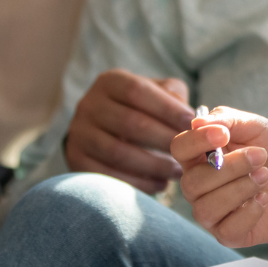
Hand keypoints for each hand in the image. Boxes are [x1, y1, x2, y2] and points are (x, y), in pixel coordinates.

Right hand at [65, 69, 193, 192]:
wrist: (101, 131)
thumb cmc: (141, 109)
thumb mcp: (156, 92)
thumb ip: (173, 96)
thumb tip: (191, 117)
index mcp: (110, 82)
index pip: (137, 91)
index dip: (167, 108)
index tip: (191, 125)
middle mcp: (88, 105)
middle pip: (129, 123)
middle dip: (164, 139)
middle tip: (189, 153)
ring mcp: (78, 134)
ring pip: (119, 153)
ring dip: (154, 165)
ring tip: (178, 172)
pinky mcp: (76, 161)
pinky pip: (109, 176)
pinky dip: (138, 183)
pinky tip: (160, 184)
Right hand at [172, 107, 267, 248]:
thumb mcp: (257, 127)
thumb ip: (227, 120)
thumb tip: (197, 122)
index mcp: (202, 156)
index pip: (180, 149)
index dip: (196, 141)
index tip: (224, 135)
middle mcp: (200, 186)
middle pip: (192, 182)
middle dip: (230, 168)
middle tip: (261, 156)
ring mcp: (213, 212)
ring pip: (205, 208)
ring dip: (240, 189)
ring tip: (265, 176)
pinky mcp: (229, 234)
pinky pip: (226, 230)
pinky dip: (249, 212)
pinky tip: (264, 199)